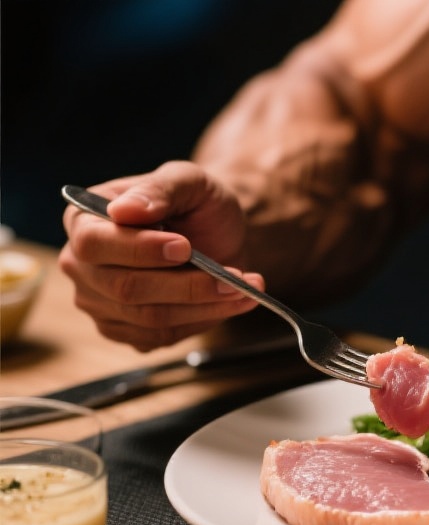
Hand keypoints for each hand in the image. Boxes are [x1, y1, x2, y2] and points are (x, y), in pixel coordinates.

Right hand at [59, 161, 264, 350]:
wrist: (218, 234)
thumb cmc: (196, 204)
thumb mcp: (187, 182)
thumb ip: (158, 190)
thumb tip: (124, 210)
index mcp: (82, 220)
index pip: (94, 244)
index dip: (139, 250)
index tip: (184, 247)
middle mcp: (82, 266)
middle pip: (124, 288)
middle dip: (185, 285)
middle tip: (232, 277)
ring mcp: (101, 303)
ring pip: (149, 318)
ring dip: (204, 305)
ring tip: (243, 288)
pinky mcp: (127, 331)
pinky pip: (162, 336)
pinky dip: (204, 320)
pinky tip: (234, 301)